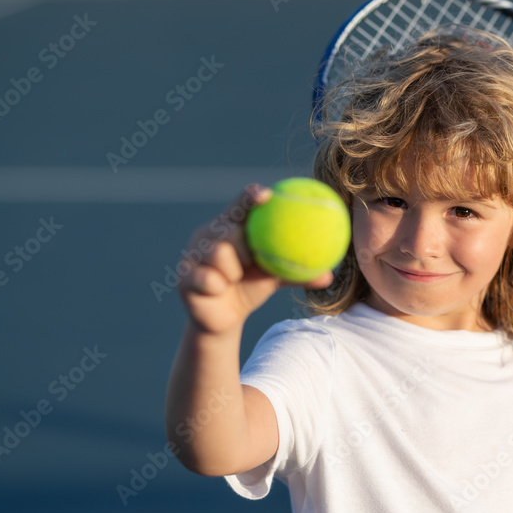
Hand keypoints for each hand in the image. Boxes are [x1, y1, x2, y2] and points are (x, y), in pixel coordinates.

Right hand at [177, 185, 333, 335]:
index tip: (267, 195)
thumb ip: (298, 273)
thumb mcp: (275, 277)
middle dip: (243, 247)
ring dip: (232, 272)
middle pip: (229, 230)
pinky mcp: (183, 275)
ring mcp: (193, 254)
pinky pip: (204, 277)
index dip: (251, 197)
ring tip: (233, 279)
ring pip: (217, 254)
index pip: (241, 206)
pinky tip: (217, 289)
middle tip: (250, 261)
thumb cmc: (251, 287)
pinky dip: (216, 285)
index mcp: (232, 227)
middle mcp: (209, 235)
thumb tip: (329, 277)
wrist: (226, 318)